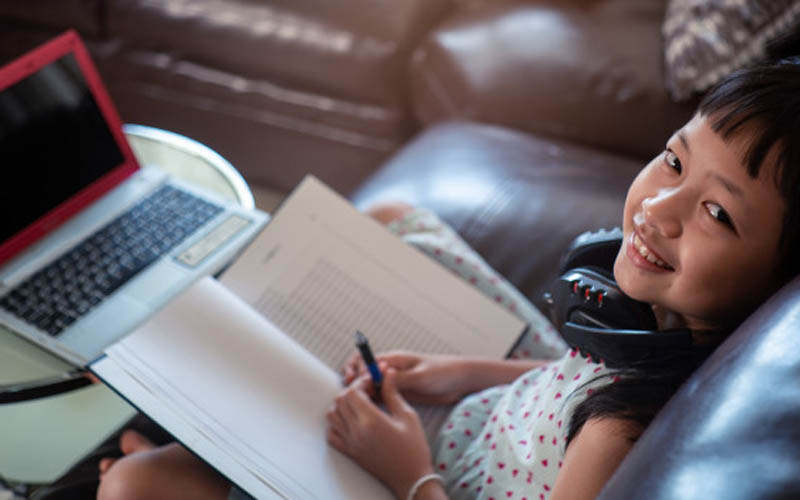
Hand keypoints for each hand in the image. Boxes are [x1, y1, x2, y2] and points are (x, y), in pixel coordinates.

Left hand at [326, 369, 434, 498]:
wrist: (411, 477)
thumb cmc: (414, 447)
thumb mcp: (407, 415)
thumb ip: (392, 392)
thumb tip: (386, 372)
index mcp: (371, 421)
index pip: (353, 392)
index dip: (361, 382)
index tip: (372, 380)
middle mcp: (357, 432)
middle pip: (340, 401)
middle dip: (352, 390)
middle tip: (367, 391)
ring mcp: (351, 443)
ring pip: (332, 415)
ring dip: (342, 404)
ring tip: (359, 404)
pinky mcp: (350, 452)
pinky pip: (332, 434)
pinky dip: (336, 423)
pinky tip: (350, 420)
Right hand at [342, 350, 470, 404]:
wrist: (460, 381)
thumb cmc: (443, 373)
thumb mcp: (421, 377)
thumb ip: (401, 379)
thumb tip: (379, 379)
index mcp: (393, 360)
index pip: (364, 360)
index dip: (356, 371)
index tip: (355, 384)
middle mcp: (390, 369)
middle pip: (362, 372)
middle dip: (354, 382)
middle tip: (353, 395)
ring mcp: (393, 382)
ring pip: (369, 386)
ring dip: (362, 393)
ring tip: (360, 405)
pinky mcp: (399, 393)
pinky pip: (379, 396)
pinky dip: (372, 401)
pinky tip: (371, 411)